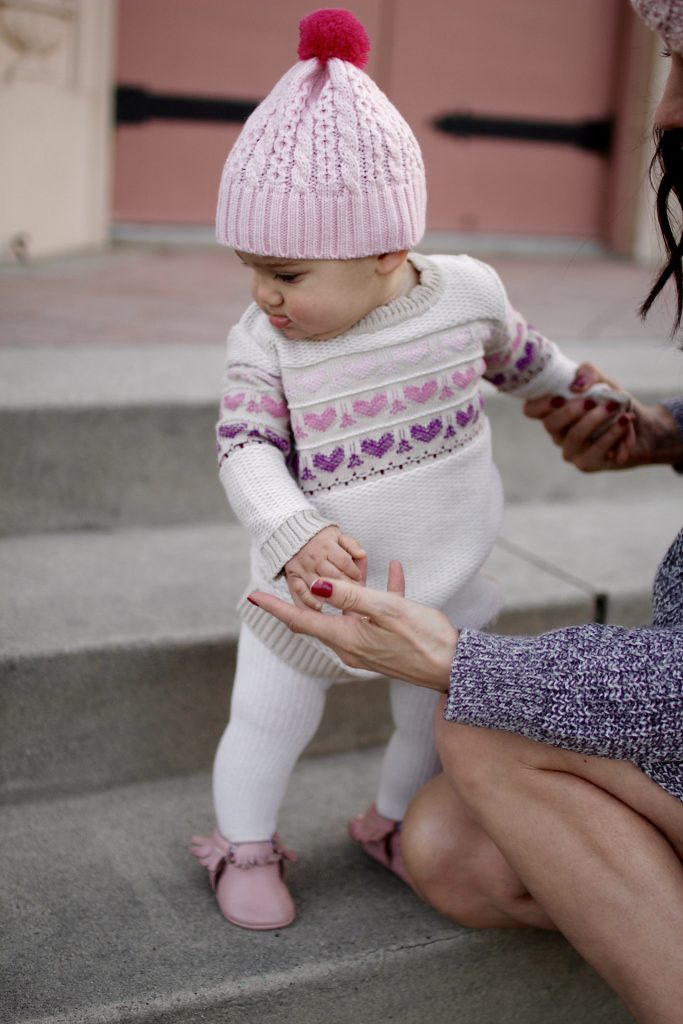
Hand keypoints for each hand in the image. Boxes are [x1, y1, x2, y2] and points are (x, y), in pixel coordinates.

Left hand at [251, 561, 456, 690]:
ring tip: (352, 564)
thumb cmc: (425, 639)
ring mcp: (368, 647)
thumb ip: (350, 596)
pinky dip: (379, 594)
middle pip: (319, 617)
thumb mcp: (387, 610)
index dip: (275, 607)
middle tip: (294, 571)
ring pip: (347, 613)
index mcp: (346, 639)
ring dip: (347, 589)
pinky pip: (375, 615)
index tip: (252, 596)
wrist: (457, 668)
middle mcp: (351, 647)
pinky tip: (394, 571)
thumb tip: (315, 586)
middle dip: (308, 593)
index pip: (300, 620)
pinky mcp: (386, 644)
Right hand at [284, 525, 365, 609]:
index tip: (360, 580)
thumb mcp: (338, 536)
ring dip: (331, 597)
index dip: (355, 573)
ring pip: (318, 585)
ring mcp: (302, 568)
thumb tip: (362, 555)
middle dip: (346, 587)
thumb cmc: (320, 538)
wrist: (292, 533)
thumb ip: (351, 545)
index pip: (345, 562)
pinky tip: (319, 609)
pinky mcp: (292, 577)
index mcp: (327, 545)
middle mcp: (314, 557)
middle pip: (333, 575)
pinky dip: (308, 602)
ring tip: (342, 605)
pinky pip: (299, 592)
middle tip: (356, 596)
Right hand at [524, 361, 637, 470]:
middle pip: (551, 424)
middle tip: (593, 401)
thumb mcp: (604, 381)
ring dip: (595, 420)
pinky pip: (595, 450)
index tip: (559, 397)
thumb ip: (588, 373)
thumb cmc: (615, 402)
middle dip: (572, 411)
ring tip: (615, 407)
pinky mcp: (586, 463)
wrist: (643, 427)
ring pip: (574, 437)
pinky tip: (624, 422)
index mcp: (555, 411)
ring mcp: (570, 450)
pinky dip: (612, 434)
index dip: (539, 404)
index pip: (531, 410)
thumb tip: (576, 386)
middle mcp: (558, 432)